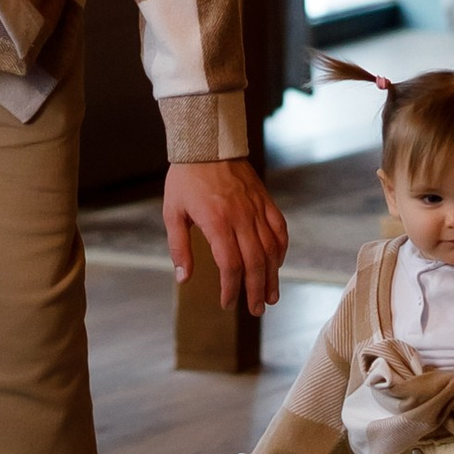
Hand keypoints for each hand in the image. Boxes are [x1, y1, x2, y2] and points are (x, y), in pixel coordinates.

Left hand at [165, 156, 286, 312]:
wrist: (207, 143)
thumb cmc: (185, 178)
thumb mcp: (172, 212)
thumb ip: (179, 247)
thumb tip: (183, 278)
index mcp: (216, 222)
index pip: (230, 264)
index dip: (231, 287)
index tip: (227, 302)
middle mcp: (241, 217)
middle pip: (254, 262)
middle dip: (256, 290)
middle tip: (255, 310)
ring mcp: (256, 208)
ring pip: (270, 249)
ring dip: (272, 276)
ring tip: (270, 297)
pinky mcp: (264, 200)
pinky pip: (279, 228)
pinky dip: (281, 249)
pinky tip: (277, 264)